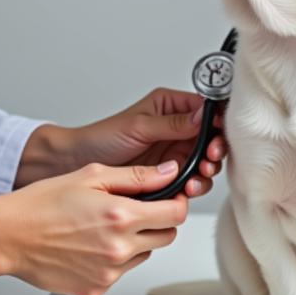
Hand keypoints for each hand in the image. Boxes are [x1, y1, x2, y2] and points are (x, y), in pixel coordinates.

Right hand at [0, 161, 192, 294]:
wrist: (8, 236)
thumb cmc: (43, 203)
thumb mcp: (91, 176)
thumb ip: (137, 176)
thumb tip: (170, 173)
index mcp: (121, 217)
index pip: (176, 214)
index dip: (176, 202)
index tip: (168, 198)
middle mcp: (119, 249)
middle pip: (166, 237)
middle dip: (157, 221)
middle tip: (131, 210)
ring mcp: (108, 273)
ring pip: (144, 255)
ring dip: (135, 241)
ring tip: (102, 226)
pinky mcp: (96, 289)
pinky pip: (120, 272)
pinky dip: (112, 260)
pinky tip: (88, 245)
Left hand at [64, 87, 226, 198]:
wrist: (78, 163)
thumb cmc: (103, 137)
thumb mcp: (138, 126)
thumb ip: (172, 123)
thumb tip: (201, 116)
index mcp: (170, 106)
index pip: (205, 109)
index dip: (216, 122)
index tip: (217, 135)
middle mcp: (176, 128)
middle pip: (211, 137)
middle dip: (214, 149)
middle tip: (209, 158)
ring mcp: (174, 152)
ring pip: (204, 161)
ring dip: (206, 171)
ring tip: (197, 177)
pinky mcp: (170, 174)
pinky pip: (191, 179)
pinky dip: (194, 185)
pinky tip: (187, 188)